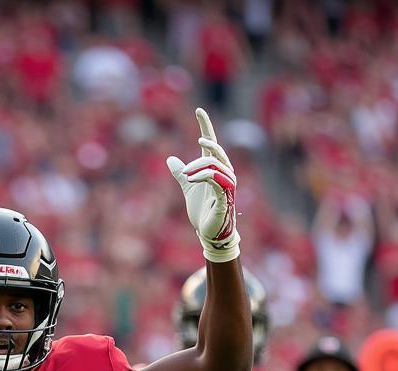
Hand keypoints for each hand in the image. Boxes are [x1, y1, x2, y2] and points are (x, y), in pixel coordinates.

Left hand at [166, 108, 239, 262]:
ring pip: (214, 164)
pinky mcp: (226, 195)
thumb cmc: (202, 210)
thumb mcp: (188, 187)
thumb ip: (181, 173)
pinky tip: (192, 180)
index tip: (198, 110)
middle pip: (214, 151)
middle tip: (185, 171)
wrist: (208, 232)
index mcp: (216, 167)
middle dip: (200, 154)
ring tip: (186, 178)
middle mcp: (225, 171)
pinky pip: (216, 178)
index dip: (205, 125)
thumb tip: (170, 158)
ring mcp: (228, 183)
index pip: (212, 142)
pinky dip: (203, 176)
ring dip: (197, 169)